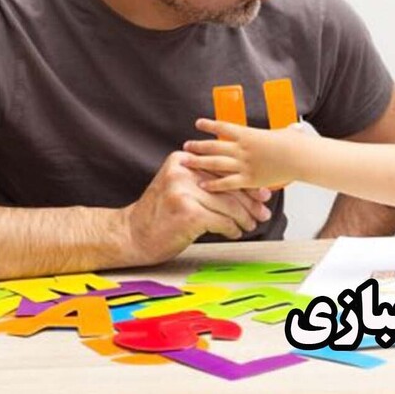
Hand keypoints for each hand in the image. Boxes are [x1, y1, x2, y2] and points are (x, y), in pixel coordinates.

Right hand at [122, 151, 272, 265]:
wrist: (132, 235)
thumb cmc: (159, 214)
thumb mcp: (179, 187)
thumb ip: (205, 181)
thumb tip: (243, 186)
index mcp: (183, 160)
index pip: (224, 169)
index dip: (246, 182)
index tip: (262, 194)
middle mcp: (183, 171)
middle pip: (228, 185)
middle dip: (250, 201)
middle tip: (263, 212)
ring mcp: (183, 191)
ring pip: (228, 204)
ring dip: (244, 217)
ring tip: (251, 225)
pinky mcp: (187, 212)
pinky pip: (221, 220)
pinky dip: (232, 228)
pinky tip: (235, 232)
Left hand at [182, 119, 302, 190]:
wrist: (300, 157)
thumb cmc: (296, 145)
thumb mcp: (288, 133)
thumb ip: (286, 131)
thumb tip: (295, 128)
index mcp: (249, 134)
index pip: (223, 127)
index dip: (209, 125)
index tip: (198, 124)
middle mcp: (242, 149)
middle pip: (214, 146)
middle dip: (198, 146)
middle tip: (186, 146)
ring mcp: (244, 164)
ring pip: (215, 163)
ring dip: (199, 162)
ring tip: (187, 162)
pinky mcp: (249, 179)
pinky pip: (227, 183)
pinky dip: (213, 184)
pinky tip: (202, 184)